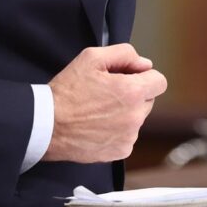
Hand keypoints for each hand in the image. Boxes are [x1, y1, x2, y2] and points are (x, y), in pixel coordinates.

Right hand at [44, 43, 167, 162]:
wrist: (46, 126)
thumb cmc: (67, 91)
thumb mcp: (92, 58)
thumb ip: (125, 54)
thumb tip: (145, 65)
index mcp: (132, 93)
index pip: (160, 82)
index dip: (144, 76)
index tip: (127, 78)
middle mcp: (135, 117)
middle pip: (148, 100)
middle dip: (134, 94)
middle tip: (107, 93)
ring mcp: (128, 137)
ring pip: (137, 118)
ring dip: (125, 113)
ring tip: (98, 110)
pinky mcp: (120, 152)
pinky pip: (128, 136)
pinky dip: (117, 131)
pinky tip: (97, 125)